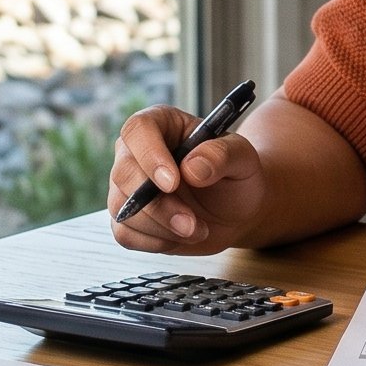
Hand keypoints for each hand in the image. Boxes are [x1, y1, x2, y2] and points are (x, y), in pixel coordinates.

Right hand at [105, 104, 267, 255]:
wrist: (236, 209)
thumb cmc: (236, 174)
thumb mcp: (242, 158)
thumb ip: (222, 155)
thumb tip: (192, 167)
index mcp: (161, 124)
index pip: (138, 129)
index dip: (150, 155)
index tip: (172, 182)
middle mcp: (136, 152)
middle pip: (124, 173)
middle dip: (159, 205)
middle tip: (192, 222)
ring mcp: (128, 186)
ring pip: (123, 208)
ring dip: (162, 227)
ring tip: (198, 229)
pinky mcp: (129, 218)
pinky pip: (126, 234)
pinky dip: (156, 241)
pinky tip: (180, 236)